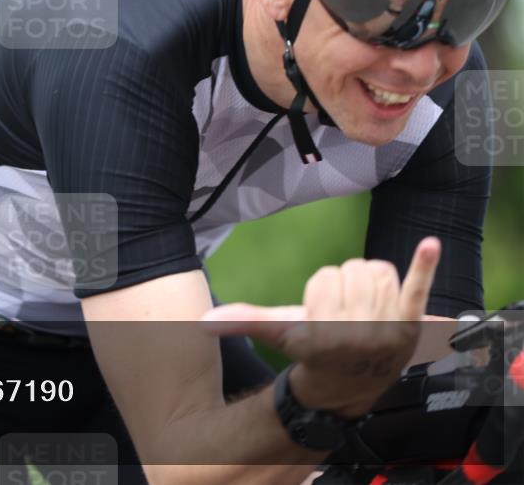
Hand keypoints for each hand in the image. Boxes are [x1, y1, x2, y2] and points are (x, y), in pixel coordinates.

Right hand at [202, 237, 441, 416]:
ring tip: (366, 305)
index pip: (326, 276)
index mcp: (325, 330)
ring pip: (380, 270)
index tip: (322, 314)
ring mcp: (390, 326)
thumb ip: (243, 320)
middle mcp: (359, 329)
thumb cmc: (311, 350)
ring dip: (372, 281)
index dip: (322, 289)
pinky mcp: (412, 323)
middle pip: (354, 269)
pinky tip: (429, 245)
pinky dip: (424, 266)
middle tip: (345, 311)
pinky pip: (418, 289)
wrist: (349, 385)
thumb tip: (202, 320)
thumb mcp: (278, 332)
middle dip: (346, 283)